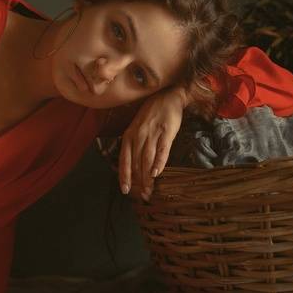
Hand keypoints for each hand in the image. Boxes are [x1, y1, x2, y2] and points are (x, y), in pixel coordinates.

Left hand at [119, 86, 187, 200]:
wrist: (168, 96)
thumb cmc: (151, 114)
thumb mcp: (137, 127)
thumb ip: (134, 144)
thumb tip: (133, 166)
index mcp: (129, 135)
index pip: (124, 159)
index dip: (124, 176)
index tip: (125, 190)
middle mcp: (138, 135)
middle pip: (136, 163)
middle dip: (138, 182)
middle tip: (143, 195)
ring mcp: (152, 134)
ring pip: (147, 159)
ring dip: (147, 177)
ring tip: (149, 190)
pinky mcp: (166, 132)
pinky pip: (161, 150)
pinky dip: (158, 162)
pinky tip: (157, 173)